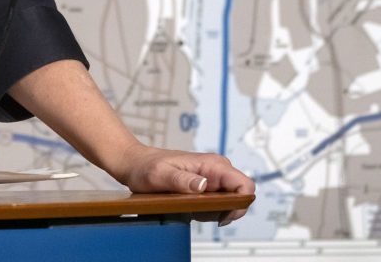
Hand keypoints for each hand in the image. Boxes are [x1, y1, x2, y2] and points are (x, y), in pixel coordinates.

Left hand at [109, 143, 253, 224]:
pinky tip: (187, 206)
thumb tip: (204, 185)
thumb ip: (182, 180)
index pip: (245, 185)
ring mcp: (212, 179)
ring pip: (229, 203)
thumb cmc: (146, 166)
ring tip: (188, 206)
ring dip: (213, 212)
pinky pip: (216, 205)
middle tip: (198, 211)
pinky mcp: (206, 188)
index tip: (222, 215)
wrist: (135, 164)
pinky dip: (205, 212)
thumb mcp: (160, 175)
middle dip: (225, 211)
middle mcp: (217, 170)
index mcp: (212, 165)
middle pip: (240, 197)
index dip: (241, 204)